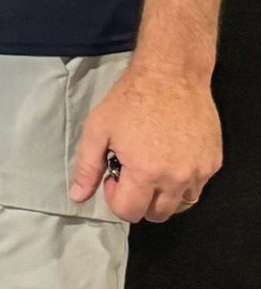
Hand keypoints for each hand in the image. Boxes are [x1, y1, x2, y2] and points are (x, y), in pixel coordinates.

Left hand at [71, 65, 221, 221]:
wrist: (171, 75)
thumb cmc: (130, 100)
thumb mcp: (98, 129)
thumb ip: (88, 167)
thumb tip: (78, 197)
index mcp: (146, 172)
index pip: (130, 212)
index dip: (115, 198)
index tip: (114, 175)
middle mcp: (177, 178)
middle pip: (157, 215)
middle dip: (139, 200)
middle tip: (132, 170)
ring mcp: (199, 172)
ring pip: (179, 205)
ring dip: (163, 194)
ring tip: (151, 164)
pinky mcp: (213, 163)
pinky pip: (197, 187)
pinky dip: (183, 181)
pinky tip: (171, 156)